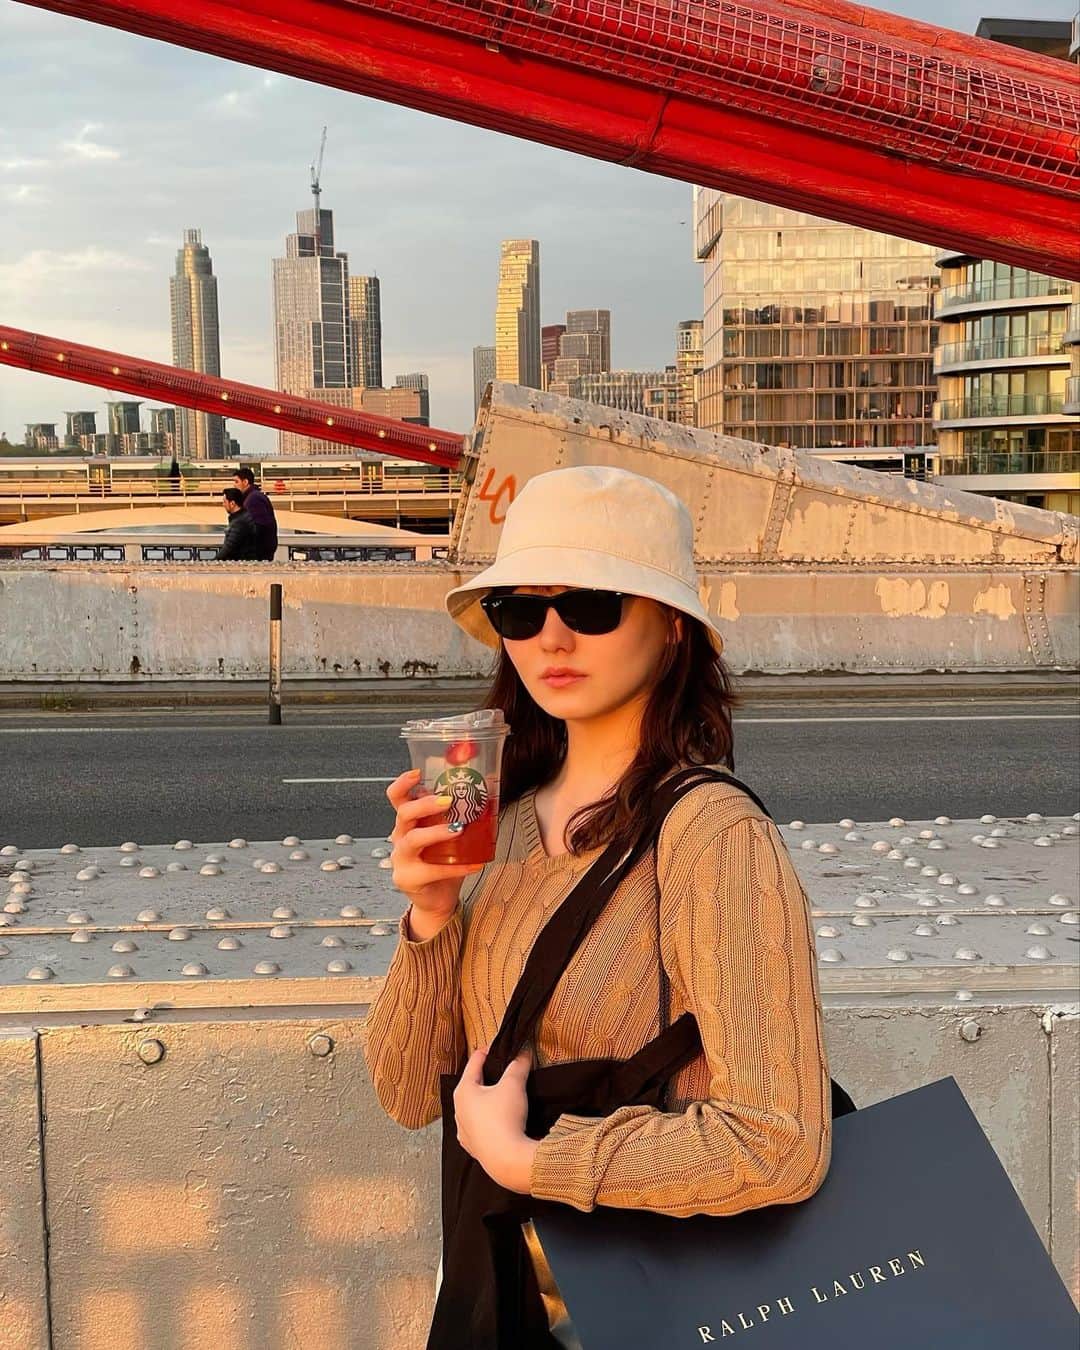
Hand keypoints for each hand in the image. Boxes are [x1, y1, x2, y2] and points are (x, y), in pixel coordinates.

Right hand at [386, 769, 484, 928]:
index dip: (403, 784)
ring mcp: (401, 859)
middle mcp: (400, 837)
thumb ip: (457, 816)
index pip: (396, 798)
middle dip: (424, 804)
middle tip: (447, 801)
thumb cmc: (442, 862)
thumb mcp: (447, 835)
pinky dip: (457, 867)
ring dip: (436, 832)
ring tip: (459, 829)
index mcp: (408, 822)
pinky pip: (433, 870)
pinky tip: (475, 864)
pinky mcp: (409, 879)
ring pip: (413, 840)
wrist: (436, 898)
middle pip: (403, 814)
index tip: (418, 773)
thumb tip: (485, 792)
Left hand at [453, 1045, 540, 1193]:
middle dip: (487, 1077)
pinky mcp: (473, 1146)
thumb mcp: (514, 1084)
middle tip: (502, 1071)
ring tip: (502, 1097)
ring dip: (487, 1101)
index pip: (474, 1063)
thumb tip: (524, 1051)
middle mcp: (459, 1110)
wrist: (506, 1159)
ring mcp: (464, 1130)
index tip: (495, 1048)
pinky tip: (499, 1121)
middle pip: (473, 1086)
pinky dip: (488, 1121)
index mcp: (464, 1091)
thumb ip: (519, 1064)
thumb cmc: (504, 1118)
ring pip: (475, 1108)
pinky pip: (479, 1127)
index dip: (486, 1053)